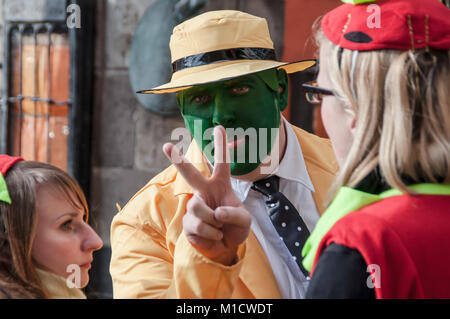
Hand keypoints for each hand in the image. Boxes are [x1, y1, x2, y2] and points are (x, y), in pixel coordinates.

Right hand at [163, 126, 250, 264]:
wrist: (225, 247)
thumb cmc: (235, 227)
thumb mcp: (245, 221)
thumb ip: (235, 213)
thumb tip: (216, 212)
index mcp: (221, 185)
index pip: (222, 163)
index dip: (221, 146)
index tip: (218, 127)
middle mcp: (205, 191)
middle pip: (191, 174)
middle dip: (178, 160)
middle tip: (166, 146)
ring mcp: (194, 206)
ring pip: (197, 206)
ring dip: (214, 221)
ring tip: (219, 227)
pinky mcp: (187, 222)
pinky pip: (197, 224)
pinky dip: (211, 233)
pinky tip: (214, 234)